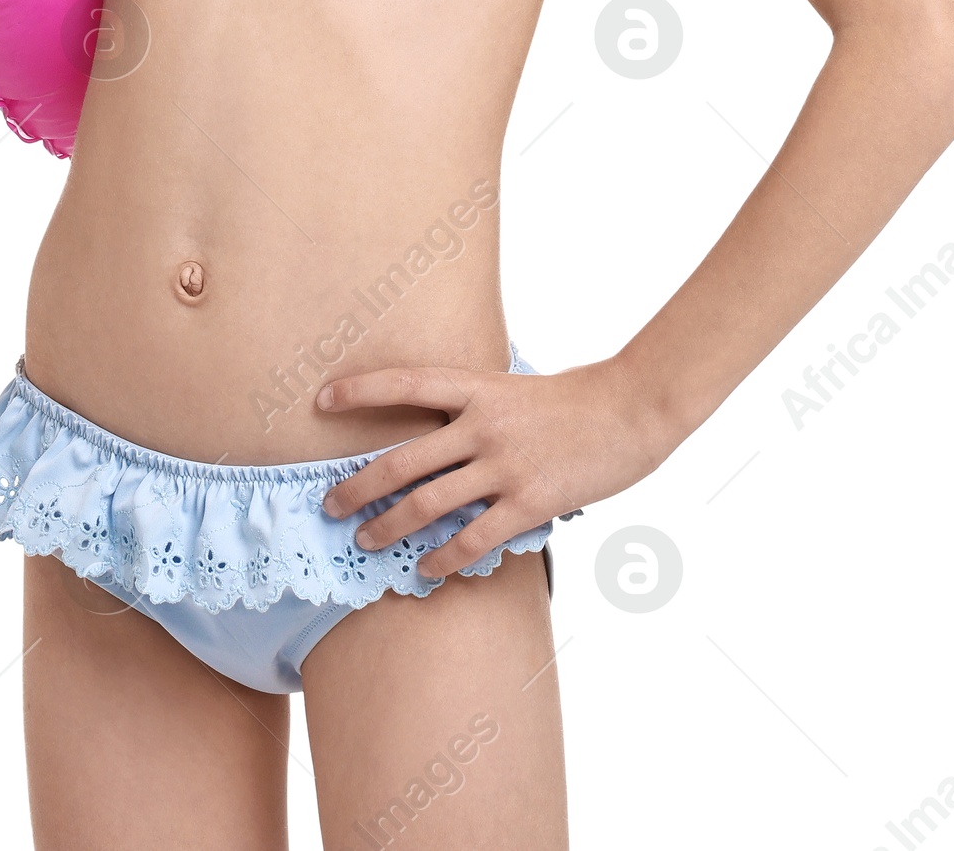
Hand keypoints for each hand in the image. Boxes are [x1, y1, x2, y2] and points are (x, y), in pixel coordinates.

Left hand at [316, 356, 678, 581]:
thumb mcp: (517, 387)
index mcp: (478, 387)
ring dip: (390, 526)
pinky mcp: (529, 501)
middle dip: (359, 485)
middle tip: (329, 505)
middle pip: (403, 459)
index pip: (406, 383)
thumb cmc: (576, 398)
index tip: (322, 401)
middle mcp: (482, 425)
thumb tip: (444, 433)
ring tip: (365, 542)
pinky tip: (426, 571)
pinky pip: (473, 539)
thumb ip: (479, 407)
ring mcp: (504, 465)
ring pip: (429, 504)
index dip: (361, 391)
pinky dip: (444, 559)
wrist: (631, 408)